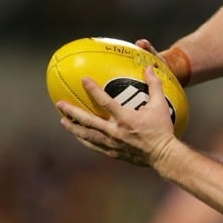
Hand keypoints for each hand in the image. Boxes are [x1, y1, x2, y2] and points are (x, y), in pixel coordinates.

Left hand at [57, 66, 176, 166]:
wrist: (163, 155)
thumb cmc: (162, 129)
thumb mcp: (161, 105)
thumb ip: (154, 85)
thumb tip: (149, 67)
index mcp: (125, 118)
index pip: (105, 101)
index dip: (93, 89)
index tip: (83, 80)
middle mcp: (115, 131)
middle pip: (88, 120)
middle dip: (72, 112)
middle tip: (59, 104)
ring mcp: (112, 143)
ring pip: (87, 135)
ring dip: (73, 127)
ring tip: (63, 120)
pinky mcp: (112, 152)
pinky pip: (93, 145)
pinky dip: (83, 139)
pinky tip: (78, 135)